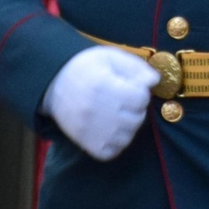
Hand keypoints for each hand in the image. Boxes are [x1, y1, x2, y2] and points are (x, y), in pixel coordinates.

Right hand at [43, 46, 161, 160]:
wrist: (54, 81)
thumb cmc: (86, 66)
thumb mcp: (110, 56)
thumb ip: (135, 68)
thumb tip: (154, 82)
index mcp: (104, 86)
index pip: (141, 97)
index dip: (140, 91)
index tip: (131, 86)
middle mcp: (98, 111)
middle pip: (137, 118)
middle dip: (136, 108)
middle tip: (124, 99)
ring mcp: (90, 130)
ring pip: (127, 137)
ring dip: (129, 126)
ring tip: (118, 113)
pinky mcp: (85, 143)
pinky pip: (111, 152)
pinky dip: (116, 143)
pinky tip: (112, 129)